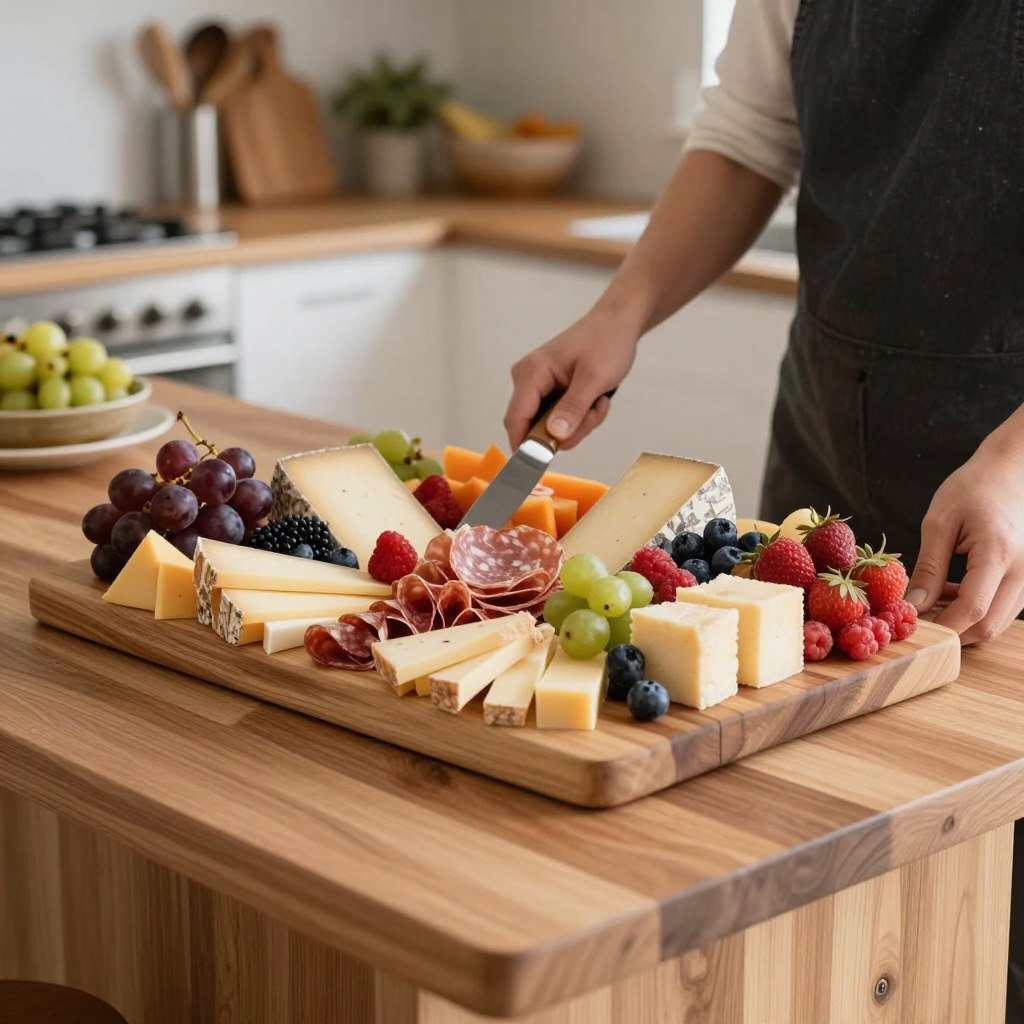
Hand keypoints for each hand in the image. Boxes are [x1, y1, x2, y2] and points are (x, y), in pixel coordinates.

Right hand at [504, 308, 638, 450]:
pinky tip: (595, 399)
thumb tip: (553, 435)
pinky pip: (559, 419)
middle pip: (535, 428)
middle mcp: (527, 380)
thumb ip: (573, 408)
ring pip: (550, 427)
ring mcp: (538, 386)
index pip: (516, 419)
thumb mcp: (595, 378)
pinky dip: (580, 416)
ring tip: (598, 402)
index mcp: (532, 373)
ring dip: (579, 423)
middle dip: (568, 431)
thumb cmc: (606, 342)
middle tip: (594, 413)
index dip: (525, 447)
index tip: (539, 468)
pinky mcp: (549, 391)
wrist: (617, 324)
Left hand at [907, 441, 1023, 643]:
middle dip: (951, 632)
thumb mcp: (939, 522)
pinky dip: (977, 610)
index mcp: (999, 553)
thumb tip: (912, 605)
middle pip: (988, 626)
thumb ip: (928, 568)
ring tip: (931, 601)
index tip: (910, 627)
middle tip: (917, 620)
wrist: (1012, 470)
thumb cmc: (974, 488)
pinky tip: (950, 593)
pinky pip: (1003, 608)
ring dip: (963, 622)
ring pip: (997, 621)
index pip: (971, 609)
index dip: (940, 626)